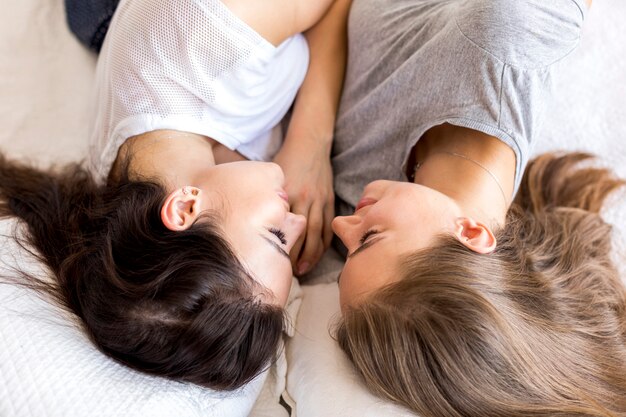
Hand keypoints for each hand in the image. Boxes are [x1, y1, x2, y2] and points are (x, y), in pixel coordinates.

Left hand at [273, 142, 333, 275]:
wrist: (310, 144)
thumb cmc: (286, 161)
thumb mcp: (273, 177)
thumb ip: (267, 198)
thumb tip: (254, 220)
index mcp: (288, 193)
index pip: (284, 225)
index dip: (279, 245)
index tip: (271, 260)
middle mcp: (304, 198)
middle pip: (302, 233)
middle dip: (296, 256)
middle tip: (289, 273)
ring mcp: (319, 200)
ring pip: (317, 233)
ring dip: (311, 254)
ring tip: (303, 270)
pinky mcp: (329, 200)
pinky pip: (328, 225)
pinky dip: (324, 243)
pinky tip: (317, 254)